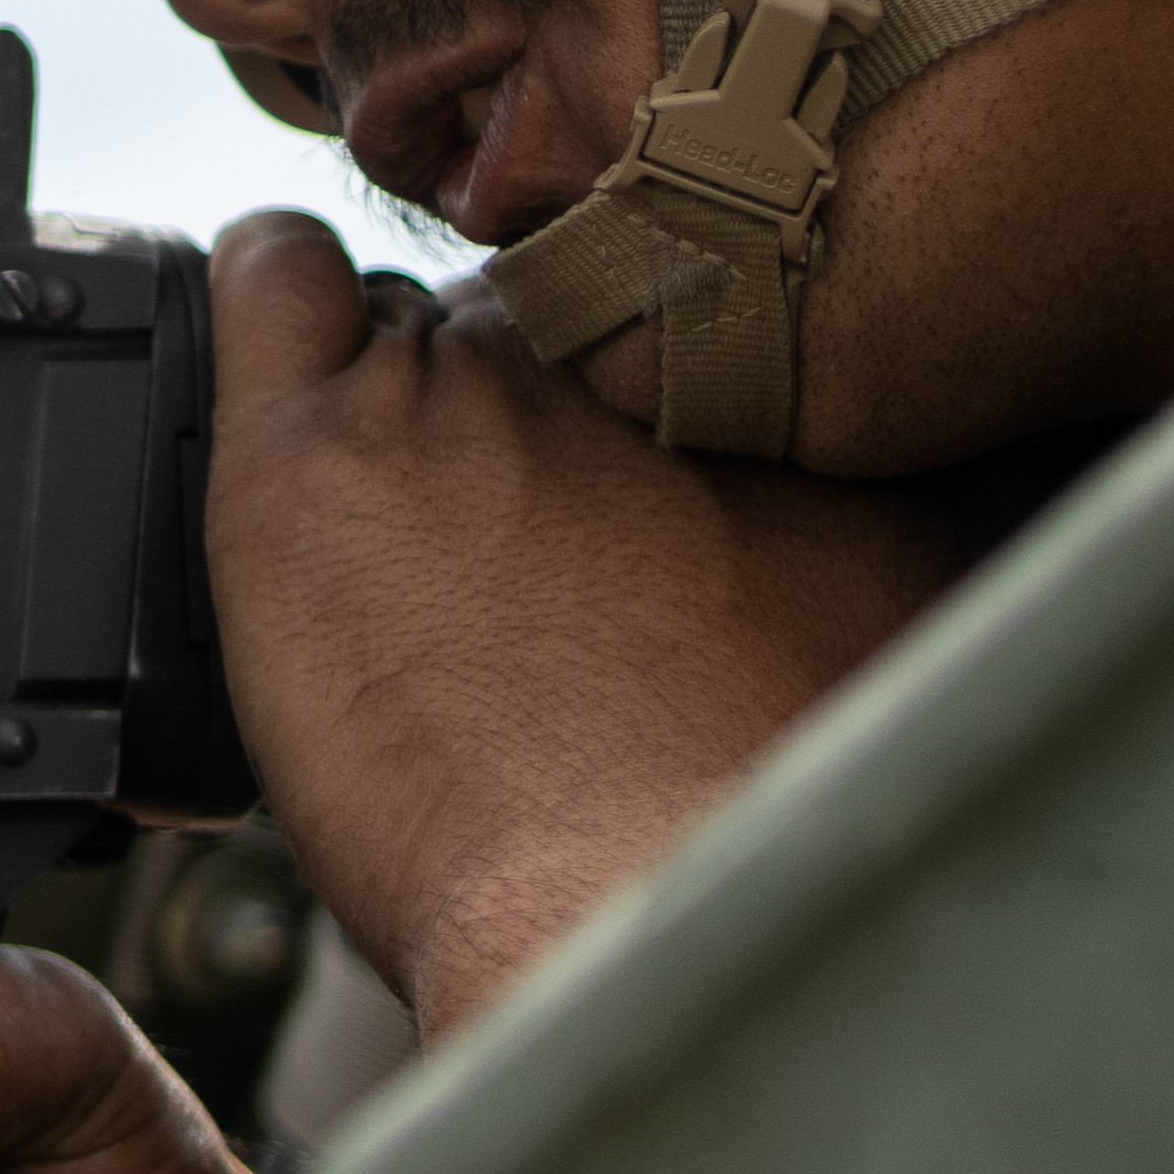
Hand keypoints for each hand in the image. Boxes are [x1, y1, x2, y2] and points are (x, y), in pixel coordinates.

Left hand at [208, 215, 984, 1024]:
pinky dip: (266, 304)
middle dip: (505, 415)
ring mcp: (444, 380)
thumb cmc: (767, 782)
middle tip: (500, 563)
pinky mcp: (306, 445)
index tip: (603, 500)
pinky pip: (266, 280)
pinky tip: (281, 395)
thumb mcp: (906, 587)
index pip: (644, 301)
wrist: (644, 892)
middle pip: (516, 316)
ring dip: (391, 407)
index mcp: (736, 352)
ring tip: (398, 550)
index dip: (614, 409)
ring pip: (392, 315)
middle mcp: (591, 333)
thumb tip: (895, 452)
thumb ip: (878, 485)